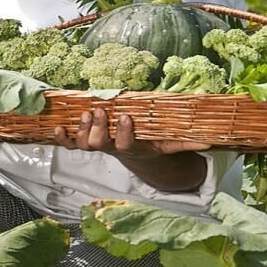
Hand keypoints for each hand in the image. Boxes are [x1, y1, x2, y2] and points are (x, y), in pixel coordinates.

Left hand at [52, 107, 211, 159]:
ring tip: (86, 113)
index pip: (125, 145)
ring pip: (84, 144)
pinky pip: (69, 145)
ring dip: (82, 129)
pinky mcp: (84, 143)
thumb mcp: (169, 144)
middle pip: (99, 145)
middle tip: (101, 112)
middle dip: (98, 129)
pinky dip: (61, 138)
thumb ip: (186, 142)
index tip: (126, 116)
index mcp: (132, 148)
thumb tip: (210, 141)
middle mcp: (111, 149)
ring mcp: (96, 146)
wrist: (135, 154)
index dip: (123, 133)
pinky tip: (57, 128)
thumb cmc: (152, 144)